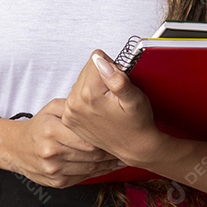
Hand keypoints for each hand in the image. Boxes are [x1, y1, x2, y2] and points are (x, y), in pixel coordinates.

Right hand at [0, 98, 123, 187]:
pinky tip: (109, 166)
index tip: (120, 134)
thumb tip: (96, 103)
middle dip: (110, 151)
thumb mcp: (51, 108)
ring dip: (108, 164)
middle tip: (125, 145)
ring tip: (122, 157)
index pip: (86, 138)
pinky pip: (84, 178)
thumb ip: (73, 106)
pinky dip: (99, 173)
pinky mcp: (57, 183)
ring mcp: (54, 170)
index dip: (105, 138)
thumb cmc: (38, 126)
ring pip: (90, 168)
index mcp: (52, 131)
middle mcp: (52, 153)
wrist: (16, 149)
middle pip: (90, 154)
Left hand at [61, 50, 162, 167]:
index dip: (112, 67)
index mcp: (89, 94)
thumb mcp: (135, 98)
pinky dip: (88, 99)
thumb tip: (100, 60)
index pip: (96, 58)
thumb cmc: (137, 124)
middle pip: (87, 69)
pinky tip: (99, 109)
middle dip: (102, 77)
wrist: (134, 148)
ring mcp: (70, 112)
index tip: (118, 83)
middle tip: (115, 95)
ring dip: (94, 88)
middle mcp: (74, 103)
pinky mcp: (69, 119)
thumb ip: (117, 78)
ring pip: (82, 81)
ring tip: (108, 103)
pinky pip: (76, 95)